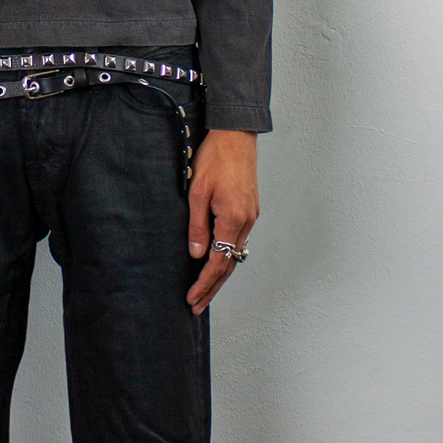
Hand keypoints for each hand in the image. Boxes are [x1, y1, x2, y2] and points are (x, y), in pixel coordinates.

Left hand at [185, 129, 258, 314]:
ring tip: (205, 292)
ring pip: (235, 255)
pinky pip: (238, 241)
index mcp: (233, 218)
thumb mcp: (197, 192)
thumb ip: (197, 226)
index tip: (192, 298)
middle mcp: (246, 222)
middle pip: (229, 265)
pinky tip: (217, 264)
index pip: (218, 262)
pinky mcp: (250, 210)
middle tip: (197, 306)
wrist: (236, 136)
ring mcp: (251, 217)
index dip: (204, 283)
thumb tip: (196, 255)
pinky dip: (227, 258)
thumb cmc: (214, 159)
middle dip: (212, 288)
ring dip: (220, 275)